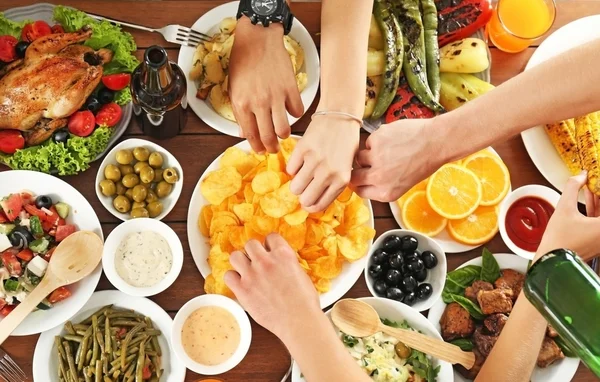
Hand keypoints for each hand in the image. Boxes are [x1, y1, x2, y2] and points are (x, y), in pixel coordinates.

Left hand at [224, 234, 320, 339]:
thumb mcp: (300, 272)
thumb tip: (279, 261)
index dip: (270, 245)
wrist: (298, 320)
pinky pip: (228, 276)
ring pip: (235, 256)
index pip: (270, 237)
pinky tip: (241, 284)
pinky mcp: (242, 290)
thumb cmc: (304, 301)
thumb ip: (287, 262)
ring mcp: (252, 275)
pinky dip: (233, 279)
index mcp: (283, 254)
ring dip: (241, 262)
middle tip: (258, 262)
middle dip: (254, 252)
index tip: (270, 252)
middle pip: (250, 244)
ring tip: (246, 271)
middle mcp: (265, 261)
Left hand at [228, 17, 303, 152]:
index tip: (260, 150)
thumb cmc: (243, 60)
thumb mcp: (233, 87)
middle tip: (273, 148)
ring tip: (282, 133)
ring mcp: (276, 96)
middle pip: (268, 137)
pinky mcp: (291, 88)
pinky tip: (290, 110)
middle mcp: (258, 103)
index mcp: (241, 103)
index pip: (250, 134)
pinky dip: (294, 114)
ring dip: (283, 135)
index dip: (256, 146)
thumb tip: (244, 131)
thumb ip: (239, 111)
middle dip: (271, 147)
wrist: (258, 38)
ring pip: (284, 129)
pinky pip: (297, 111)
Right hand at [287, 117, 359, 211]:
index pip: (319, 205)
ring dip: (297, 183)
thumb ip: (334, 185)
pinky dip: (294, 167)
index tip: (308, 203)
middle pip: (305, 200)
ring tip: (302, 175)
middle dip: (303, 196)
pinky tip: (302, 160)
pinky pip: (290, 169)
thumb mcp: (347, 167)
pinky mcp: (302, 150)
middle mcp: (328, 173)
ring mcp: (314, 161)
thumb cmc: (346, 143)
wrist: (340, 117)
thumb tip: (315, 201)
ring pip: (295, 187)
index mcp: (341, 180)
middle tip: (305, 189)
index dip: (311, 206)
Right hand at [351, 118, 441, 201]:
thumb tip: (365, 181)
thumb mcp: (403, 184)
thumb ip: (383, 185)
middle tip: (368, 163)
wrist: (436, 142)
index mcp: (386, 192)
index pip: (359, 191)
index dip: (360, 183)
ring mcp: (375, 158)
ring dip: (368, 154)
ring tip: (385, 150)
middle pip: (354, 176)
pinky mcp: (376, 140)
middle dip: (360, 170)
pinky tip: (392, 139)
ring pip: (359, 157)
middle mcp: (378, 178)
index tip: (361, 178)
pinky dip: (378, 140)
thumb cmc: (424, 163)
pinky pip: (369, 141)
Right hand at [537, 172, 599, 259]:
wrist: (552, 261)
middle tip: (593, 182)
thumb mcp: (564, 208)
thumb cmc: (559, 240)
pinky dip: (596, 209)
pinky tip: (588, 198)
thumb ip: (572, 188)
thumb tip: (580, 175)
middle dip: (599, 194)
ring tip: (590, 186)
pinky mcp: (598, 241)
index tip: (596, 179)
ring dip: (599, 200)